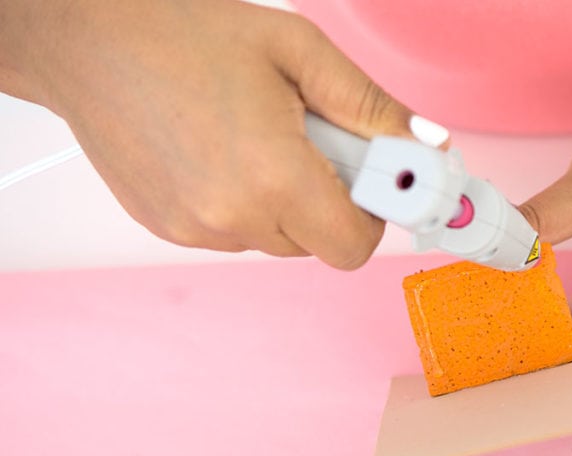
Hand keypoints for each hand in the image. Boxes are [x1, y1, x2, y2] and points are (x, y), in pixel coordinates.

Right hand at [0, 0, 442, 268]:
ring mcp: (195, 230)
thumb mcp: (298, 51)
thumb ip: (371, 107)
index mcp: (273, 177)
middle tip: (308, 140)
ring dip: (284, 200)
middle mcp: (232, 217)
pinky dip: (244, 202)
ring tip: (255, 137)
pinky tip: (221, 150)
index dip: (371, 215)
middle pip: (318, 242)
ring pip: (276, 238)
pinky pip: (234, 232)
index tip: (371, 180)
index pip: (354, 247)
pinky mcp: (168, 229)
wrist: (85, 40)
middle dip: (329, 199)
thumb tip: (425, 146)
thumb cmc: (183, 33)